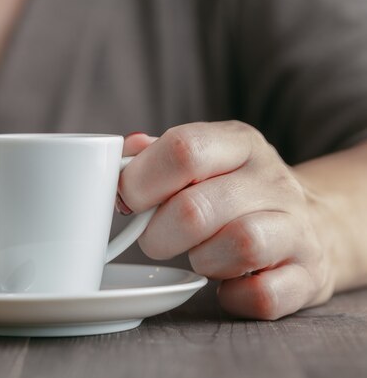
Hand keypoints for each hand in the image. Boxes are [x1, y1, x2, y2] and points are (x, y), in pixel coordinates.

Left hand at [118, 122, 333, 319]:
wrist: (314, 224)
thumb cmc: (236, 193)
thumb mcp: (205, 159)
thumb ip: (160, 154)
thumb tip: (128, 149)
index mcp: (239, 144)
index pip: (183, 149)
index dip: (140, 181)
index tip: (127, 201)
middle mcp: (272, 181)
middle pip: (195, 208)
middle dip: (158, 234)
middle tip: (156, 239)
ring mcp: (297, 228)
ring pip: (239, 246)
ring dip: (202, 261)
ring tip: (199, 258)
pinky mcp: (309, 275)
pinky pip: (264, 295)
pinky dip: (234, 297)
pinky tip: (227, 286)